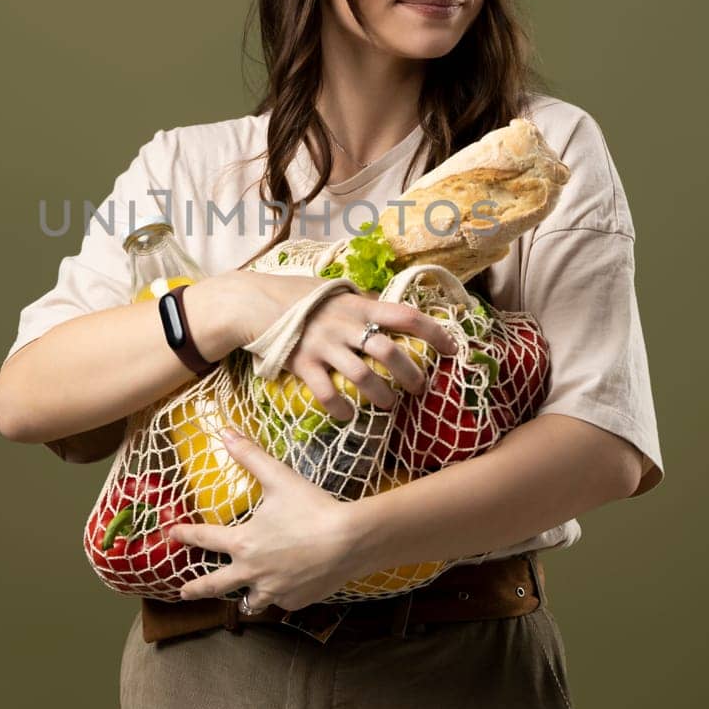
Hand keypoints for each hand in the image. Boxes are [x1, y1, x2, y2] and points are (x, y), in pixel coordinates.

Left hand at [166, 426, 359, 610]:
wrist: (350, 541)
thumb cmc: (312, 508)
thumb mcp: (279, 478)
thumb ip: (250, 455)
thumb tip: (225, 431)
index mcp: (242, 542)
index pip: (205, 538)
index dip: (187, 534)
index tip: (172, 534)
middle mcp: (252, 572)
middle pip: (216, 585)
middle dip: (197, 589)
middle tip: (183, 593)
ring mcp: (274, 590)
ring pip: (250, 601)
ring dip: (243, 598)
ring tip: (242, 599)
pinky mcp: (295, 601)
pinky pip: (280, 602)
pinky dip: (279, 596)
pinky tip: (284, 590)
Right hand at [220, 269, 459, 422]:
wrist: (255, 303)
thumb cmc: (300, 297)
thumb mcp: (337, 292)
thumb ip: (364, 301)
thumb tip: (391, 306)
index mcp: (358, 305)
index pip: (406, 315)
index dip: (434, 332)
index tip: (453, 349)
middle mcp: (344, 325)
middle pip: (388, 351)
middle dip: (410, 373)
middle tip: (420, 388)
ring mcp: (323, 345)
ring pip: (362, 376)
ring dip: (382, 395)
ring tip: (389, 405)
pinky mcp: (302, 364)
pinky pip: (327, 393)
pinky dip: (341, 409)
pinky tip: (349, 416)